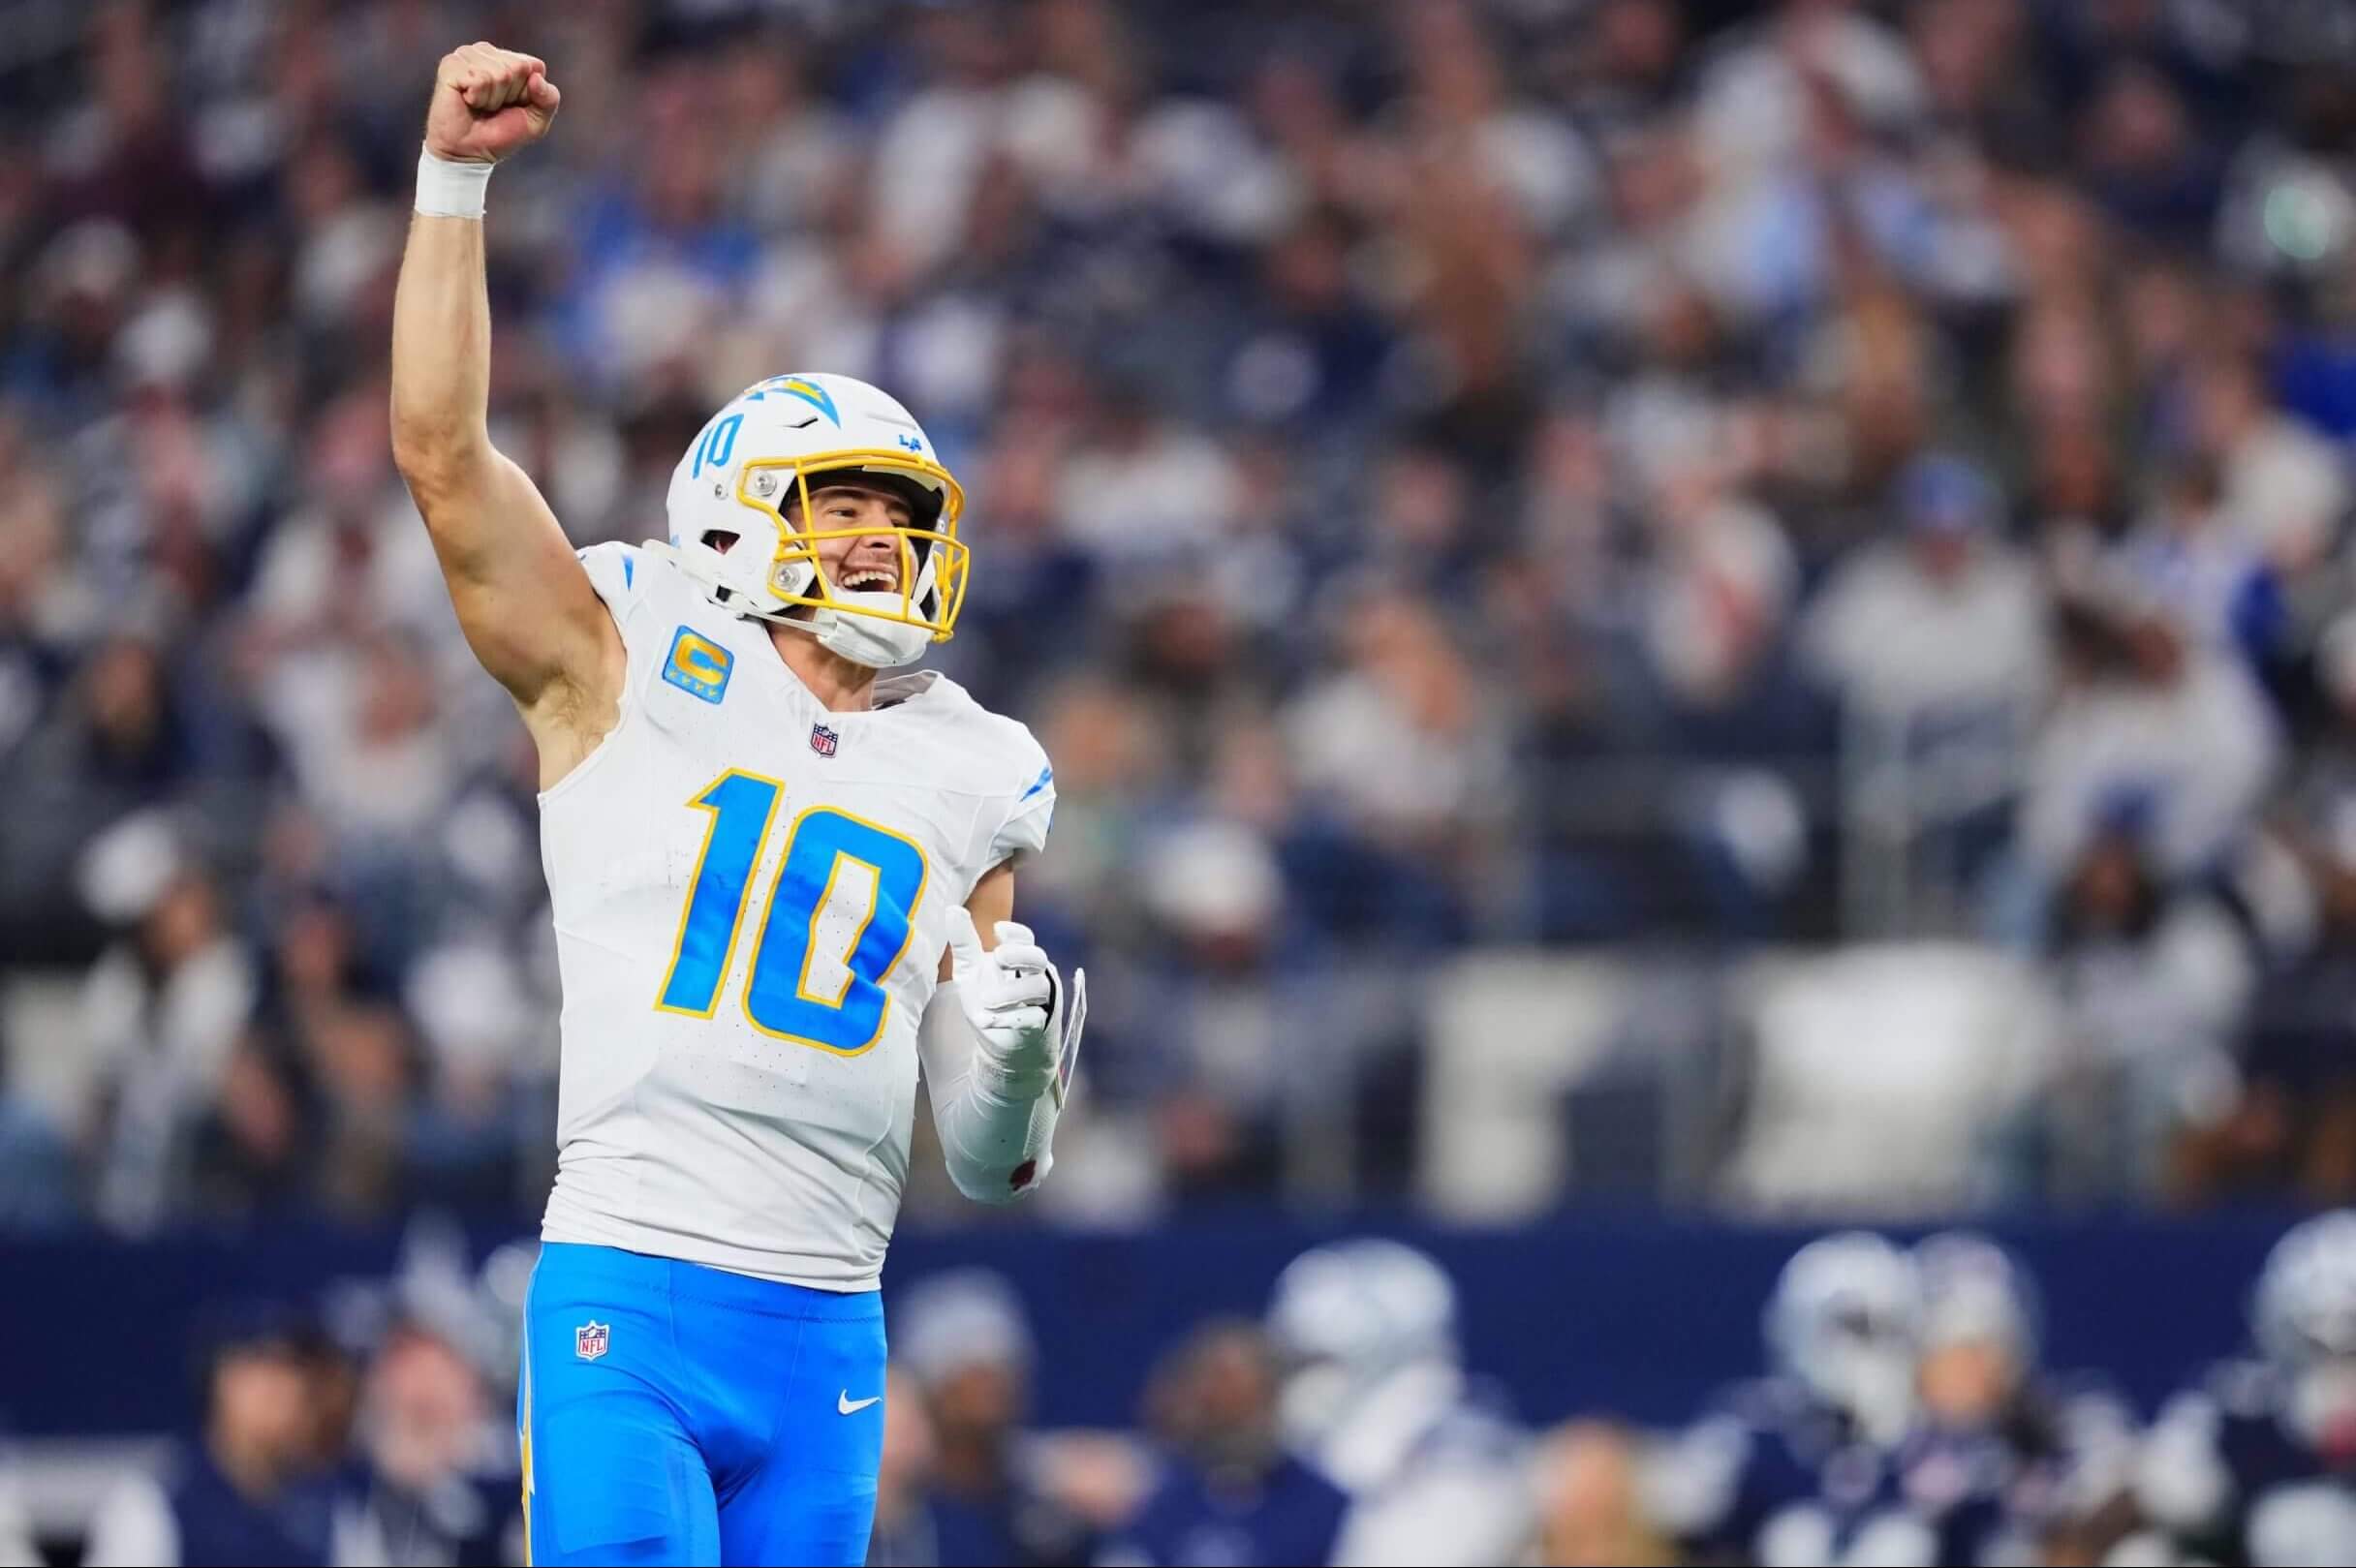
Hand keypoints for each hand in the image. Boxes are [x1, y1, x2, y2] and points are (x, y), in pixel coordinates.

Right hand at [425, 43, 559, 164]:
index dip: (528, 93)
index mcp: (509, 59)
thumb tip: (536, 77)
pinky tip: (468, 101)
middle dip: (510, 95)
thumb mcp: (536, 122)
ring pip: (500, 73)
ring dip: (492, 99)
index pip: (535, 66)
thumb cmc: (500, 134)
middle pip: (518, 67)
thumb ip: (549, 99)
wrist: (468, 152)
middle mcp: (487, 52)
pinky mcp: (451, 64)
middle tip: (493, 107)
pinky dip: (478, 98)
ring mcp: (467, 55)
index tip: (512, 105)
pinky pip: (479, 79)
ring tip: (480, 105)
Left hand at [944, 910, 1060, 1088]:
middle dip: (1021, 954)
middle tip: (999, 957)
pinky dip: (1011, 1018)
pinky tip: (989, 1020)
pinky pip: (1034, 1018)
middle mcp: (1034, 975)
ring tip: (986, 1000)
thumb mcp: (970, 970)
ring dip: (1012, 991)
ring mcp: (1039, 1001)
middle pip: (1039, 957)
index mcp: (1018, 958)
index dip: (1016, 932)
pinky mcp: (1038, 1026)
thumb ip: (964, 941)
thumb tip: (952, 909)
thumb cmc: (986, 999)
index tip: (998, 930)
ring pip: (1039, 987)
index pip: (1026, 938)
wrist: (996, 1040)